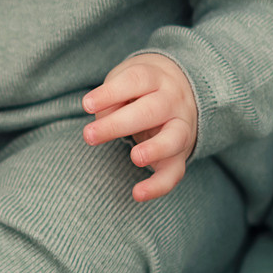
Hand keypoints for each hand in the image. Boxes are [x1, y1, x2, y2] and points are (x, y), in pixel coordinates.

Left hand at [81, 52, 198, 201]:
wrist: (185, 88)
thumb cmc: (141, 87)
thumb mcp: (125, 81)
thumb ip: (113, 98)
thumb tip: (103, 122)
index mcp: (155, 78)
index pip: (135, 81)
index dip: (110, 93)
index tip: (86, 105)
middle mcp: (172, 101)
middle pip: (150, 110)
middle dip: (119, 124)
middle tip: (89, 136)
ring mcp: (181, 127)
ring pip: (173, 139)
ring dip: (155, 149)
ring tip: (135, 158)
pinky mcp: (181, 154)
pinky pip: (175, 172)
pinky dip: (158, 185)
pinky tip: (138, 194)